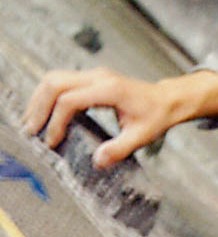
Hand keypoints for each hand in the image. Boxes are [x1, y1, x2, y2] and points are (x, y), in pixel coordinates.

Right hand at [22, 68, 217, 167]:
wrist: (167, 100)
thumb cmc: (157, 117)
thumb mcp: (142, 136)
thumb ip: (119, 149)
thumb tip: (97, 162)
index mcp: (109, 89)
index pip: (70, 101)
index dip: (57, 122)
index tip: (53, 142)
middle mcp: (98, 76)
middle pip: (54, 83)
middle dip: (38, 107)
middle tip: (30, 131)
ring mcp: (93, 74)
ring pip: (54, 79)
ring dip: (39, 100)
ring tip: (32, 123)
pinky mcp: (91, 78)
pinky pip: (62, 82)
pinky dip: (49, 97)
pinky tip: (46, 115)